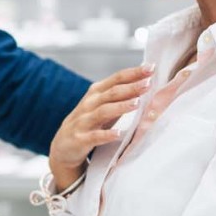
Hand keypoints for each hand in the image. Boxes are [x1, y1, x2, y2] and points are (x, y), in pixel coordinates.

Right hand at [47, 63, 153, 189]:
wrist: (63, 147)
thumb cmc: (90, 123)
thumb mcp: (104, 106)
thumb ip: (121, 96)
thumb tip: (145, 82)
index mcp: (96, 93)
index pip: (117, 78)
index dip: (133, 73)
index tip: (151, 68)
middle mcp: (89, 104)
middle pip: (112, 93)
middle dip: (131, 87)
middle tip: (148, 83)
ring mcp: (83, 121)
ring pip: (103, 111)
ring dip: (121, 107)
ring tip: (137, 104)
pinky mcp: (80, 139)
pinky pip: (95, 136)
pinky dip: (107, 135)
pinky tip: (119, 133)